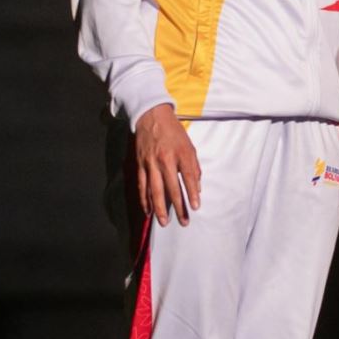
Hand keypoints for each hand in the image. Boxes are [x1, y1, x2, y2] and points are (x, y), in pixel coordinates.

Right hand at [135, 103, 200, 226]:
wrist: (151, 116)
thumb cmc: (173, 132)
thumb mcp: (189, 145)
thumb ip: (194, 166)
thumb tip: (198, 187)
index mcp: (180, 153)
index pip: (189, 177)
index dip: (193, 193)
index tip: (196, 206)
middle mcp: (165, 159)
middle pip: (172, 187)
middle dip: (178, 206)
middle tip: (183, 221)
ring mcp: (150, 163)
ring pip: (154, 190)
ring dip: (160, 208)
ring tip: (164, 222)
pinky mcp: (140, 165)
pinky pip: (142, 186)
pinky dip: (144, 200)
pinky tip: (148, 211)